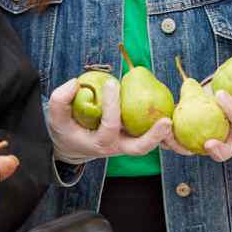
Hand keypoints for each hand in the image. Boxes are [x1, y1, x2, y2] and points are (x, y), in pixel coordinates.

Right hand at [46, 76, 172, 164]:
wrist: (72, 144)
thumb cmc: (66, 129)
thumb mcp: (56, 118)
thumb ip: (60, 101)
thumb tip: (76, 83)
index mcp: (99, 144)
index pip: (109, 126)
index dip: (111, 106)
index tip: (112, 83)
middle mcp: (117, 147)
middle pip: (139, 148)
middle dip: (153, 137)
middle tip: (166, 122)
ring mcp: (128, 143)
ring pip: (150, 143)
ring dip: (165, 135)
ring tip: (175, 118)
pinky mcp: (135, 136)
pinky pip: (151, 132)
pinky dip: (163, 127)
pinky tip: (174, 110)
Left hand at [161, 88, 231, 161]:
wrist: (205, 95)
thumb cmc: (226, 84)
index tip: (220, 93)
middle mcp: (222, 139)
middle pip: (224, 152)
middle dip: (219, 150)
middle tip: (209, 143)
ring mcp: (200, 144)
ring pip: (191, 151)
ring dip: (181, 146)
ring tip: (171, 133)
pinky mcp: (181, 142)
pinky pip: (172, 142)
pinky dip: (164, 136)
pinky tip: (156, 124)